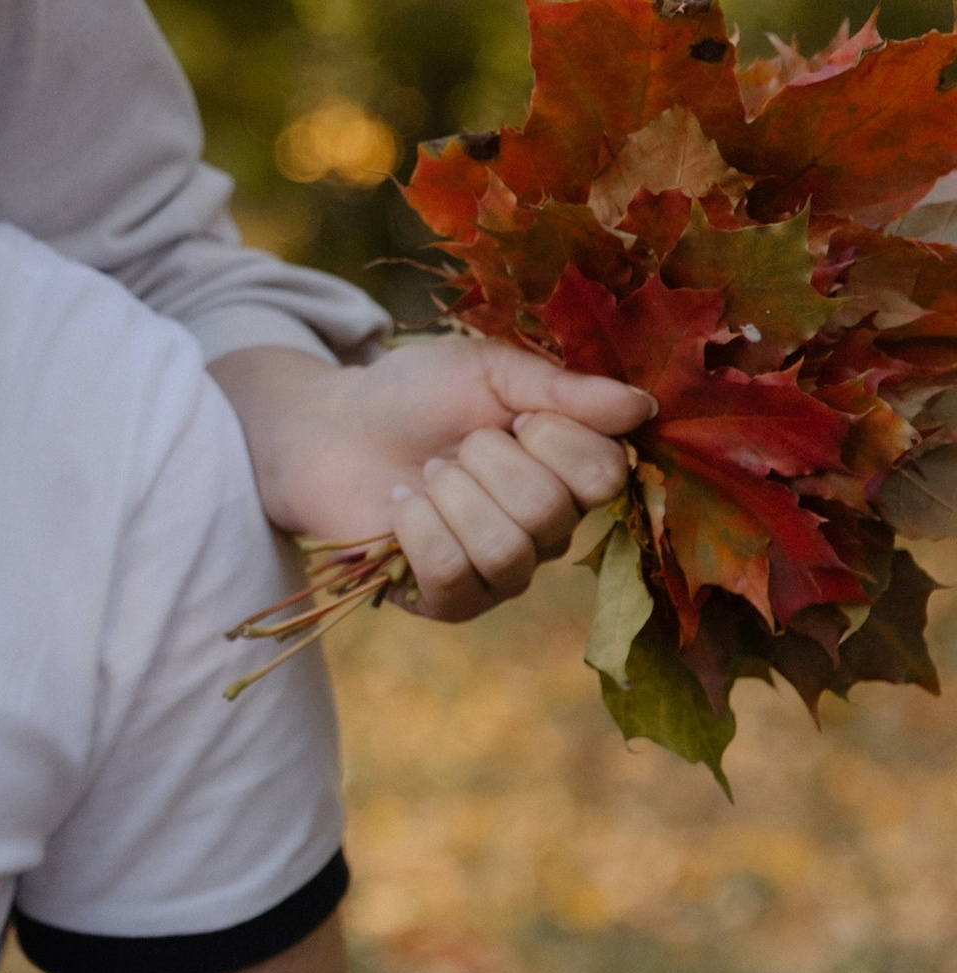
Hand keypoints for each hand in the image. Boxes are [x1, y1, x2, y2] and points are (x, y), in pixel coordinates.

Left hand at [213, 340, 652, 623]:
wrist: (331, 427)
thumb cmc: (416, 395)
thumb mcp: (488, 371)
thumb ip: (561, 388)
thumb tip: (642, 405)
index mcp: (571, 473)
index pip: (605, 476)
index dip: (553, 438)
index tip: (512, 417)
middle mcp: (549, 532)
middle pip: (549, 513)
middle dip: (485, 461)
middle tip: (454, 447)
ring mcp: (501, 574)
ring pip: (505, 551)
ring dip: (451, 496)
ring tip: (427, 476)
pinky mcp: (448, 602)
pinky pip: (452, 578)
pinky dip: (418, 530)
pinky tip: (402, 509)